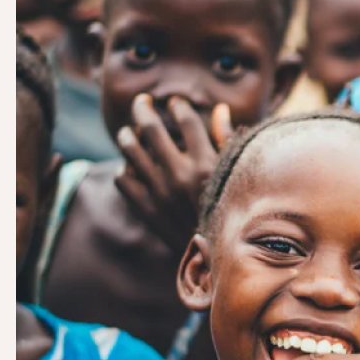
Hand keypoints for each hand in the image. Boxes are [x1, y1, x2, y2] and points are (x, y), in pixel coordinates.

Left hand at [114, 95, 231, 251]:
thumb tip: (219, 109)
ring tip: (129, 131)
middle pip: (152, 128)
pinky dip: (125, 169)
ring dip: (127, 135)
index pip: (186, 120)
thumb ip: (227, 140)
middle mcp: (180, 175)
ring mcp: (159, 192)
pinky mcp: (146, 209)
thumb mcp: (236, 176)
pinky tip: (131, 167)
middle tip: (141, 102)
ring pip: (130, 150)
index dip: (178, 106)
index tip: (176, 104)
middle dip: (143, 109)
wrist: (219, 257)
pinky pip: (123, 179)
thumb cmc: (233, 211)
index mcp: (206, 164)